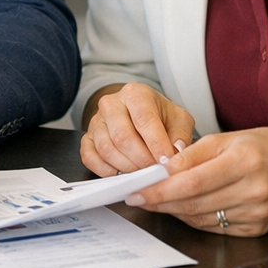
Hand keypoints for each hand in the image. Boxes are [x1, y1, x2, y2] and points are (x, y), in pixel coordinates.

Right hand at [80, 82, 194, 175]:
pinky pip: (89, 157)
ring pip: (106, 148)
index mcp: (135, 93)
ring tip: (142, 174)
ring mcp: (96, 121)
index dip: (156, 143)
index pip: (144, 119)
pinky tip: (121, 173)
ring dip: (126, 167)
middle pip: (122, 136)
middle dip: (141, 160)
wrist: (137, 114)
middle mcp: (111, 104)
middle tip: (155, 172)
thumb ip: (181, 134)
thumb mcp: (178, 119)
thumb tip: (177, 152)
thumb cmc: (158, 116)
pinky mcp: (87, 138)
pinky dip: (105, 170)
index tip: (166, 162)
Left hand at [125, 127, 267, 235]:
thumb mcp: (231, 137)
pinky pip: (217, 228)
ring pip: (203, 218)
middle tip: (137, 197)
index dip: (161, 189)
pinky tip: (182, 209)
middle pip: (195, 203)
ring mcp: (257, 214)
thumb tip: (163, 167)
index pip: (192, 182)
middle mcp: (253, 191)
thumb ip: (195, 153)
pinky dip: (195, 219)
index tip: (138, 190)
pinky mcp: (258, 228)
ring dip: (175, 211)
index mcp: (245, 162)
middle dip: (161, 202)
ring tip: (155, 201)